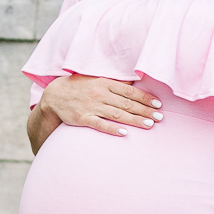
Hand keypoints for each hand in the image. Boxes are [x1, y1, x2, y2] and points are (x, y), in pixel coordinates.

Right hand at [41, 76, 162, 137]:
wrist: (54, 96)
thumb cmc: (79, 87)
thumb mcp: (96, 79)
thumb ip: (114, 82)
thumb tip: (134, 83)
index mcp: (104, 83)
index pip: (130, 91)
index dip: (145, 98)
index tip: (158, 105)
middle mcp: (99, 94)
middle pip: (127, 103)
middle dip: (145, 111)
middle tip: (160, 117)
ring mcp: (91, 106)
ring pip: (117, 114)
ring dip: (134, 120)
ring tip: (149, 125)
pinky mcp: (83, 118)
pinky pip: (100, 125)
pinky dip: (112, 129)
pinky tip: (125, 133)